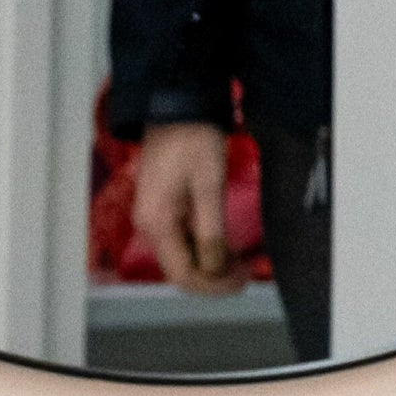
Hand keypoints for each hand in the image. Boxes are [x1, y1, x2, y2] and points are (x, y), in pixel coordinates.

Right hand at [135, 122, 248, 294]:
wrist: (174, 112)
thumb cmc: (193, 144)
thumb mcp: (209, 187)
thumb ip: (211, 231)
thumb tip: (216, 268)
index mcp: (157, 223)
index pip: (183, 274)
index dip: (214, 284)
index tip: (244, 280)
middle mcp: (149, 226)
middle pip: (179, 271)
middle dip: (213, 279)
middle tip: (246, 276)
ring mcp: (152, 219)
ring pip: (180, 259)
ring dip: (209, 267)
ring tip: (240, 263)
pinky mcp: (160, 211)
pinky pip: (180, 243)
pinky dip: (202, 251)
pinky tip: (223, 248)